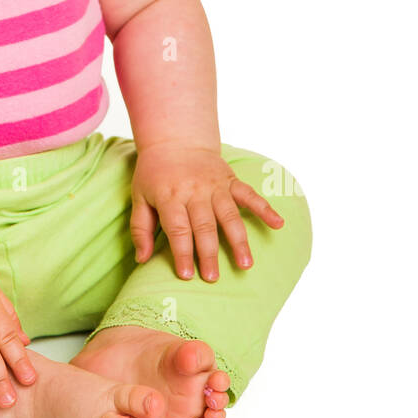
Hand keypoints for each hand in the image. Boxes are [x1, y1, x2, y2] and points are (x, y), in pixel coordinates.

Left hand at [130, 142, 284, 280]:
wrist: (175, 139)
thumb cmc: (154, 173)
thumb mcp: (139, 196)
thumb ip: (140, 228)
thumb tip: (142, 259)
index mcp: (170, 196)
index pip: (178, 229)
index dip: (182, 253)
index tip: (187, 276)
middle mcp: (194, 192)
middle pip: (204, 226)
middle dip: (209, 254)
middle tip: (212, 278)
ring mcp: (215, 186)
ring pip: (229, 216)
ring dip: (238, 240)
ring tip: (245, 264)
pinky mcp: (230, 181)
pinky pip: (250, 194)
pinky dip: (265, 208)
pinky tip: (278, 224)